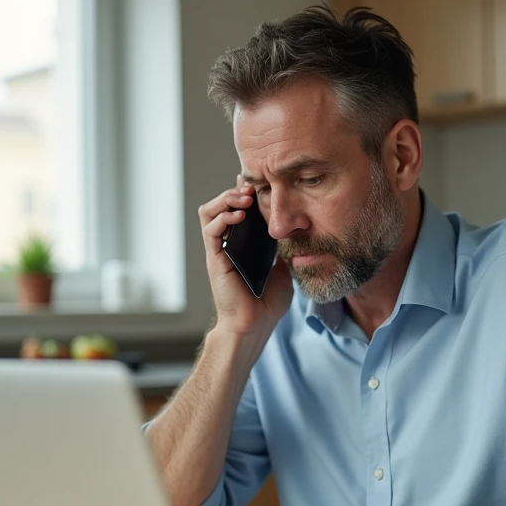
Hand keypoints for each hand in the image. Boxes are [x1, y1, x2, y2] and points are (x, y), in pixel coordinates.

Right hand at [198, 175, 292, 336]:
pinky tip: (239, 216)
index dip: (246, 193)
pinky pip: (210, 230)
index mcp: (244, 244)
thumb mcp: (284, 269)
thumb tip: (295, 233)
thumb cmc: (267, 303)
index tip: (260, 181)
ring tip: (244, 197)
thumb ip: (284, 250)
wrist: (255, 324)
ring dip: (226, 199)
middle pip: (222, 205)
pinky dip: (222, 217)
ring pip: (210, 212)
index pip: (240, 210)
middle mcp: (229, 244)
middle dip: (236, 191)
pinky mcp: (214, 258)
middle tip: (252, 188)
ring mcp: (219, 250)